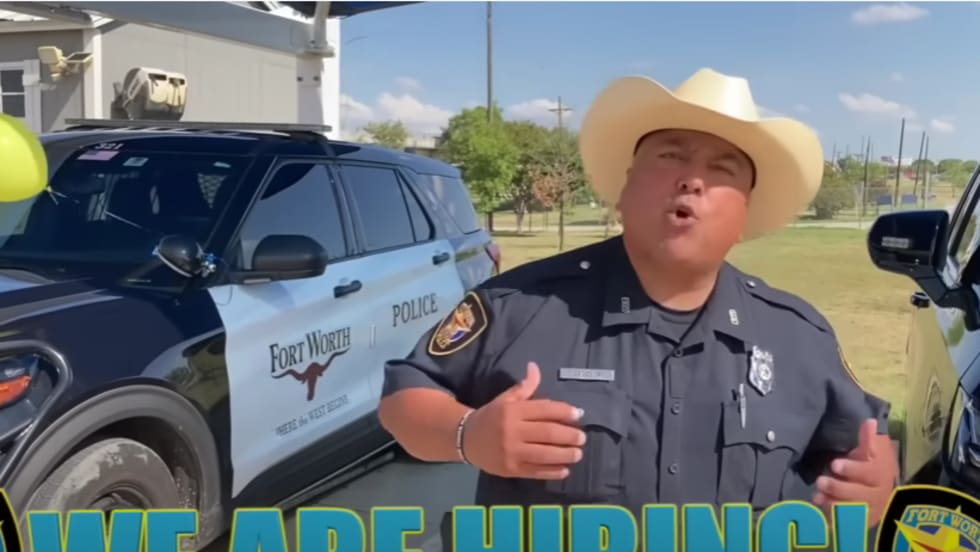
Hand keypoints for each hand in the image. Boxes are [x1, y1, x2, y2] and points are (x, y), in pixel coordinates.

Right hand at [462, 361, 585, 479]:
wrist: (465, 439)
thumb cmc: (491, 416)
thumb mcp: (505, 399)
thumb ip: (524, 387)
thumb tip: (535, 367)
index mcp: (512, 411)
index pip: (544, 410)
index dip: (564, 411)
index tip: (578, 414)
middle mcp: (512, 431)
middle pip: (548, 433)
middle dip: (569, 435)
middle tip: (582, 437)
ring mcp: (512, 452)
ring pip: (545, 454)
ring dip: (565, 454)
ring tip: (578, 453)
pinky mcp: (511, 470)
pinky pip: (536, 471)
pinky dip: (553, 472)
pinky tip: (565, 470)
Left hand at [813, 419, 897, 526]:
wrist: (884, 494)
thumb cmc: (873, 468)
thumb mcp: (872, 453)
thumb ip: (868, 440)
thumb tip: (870, 421)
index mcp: (880, 476)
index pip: (869, 474)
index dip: (853, 470)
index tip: (835, 464)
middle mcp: (876, 497)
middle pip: (859, 496)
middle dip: (838, 489)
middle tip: (820, 481)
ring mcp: (868, 512)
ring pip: (852, 512)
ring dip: (833, 504)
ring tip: (816, 496)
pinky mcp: (858, 523)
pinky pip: (844, 524)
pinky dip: (831, 519)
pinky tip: (818, 511)